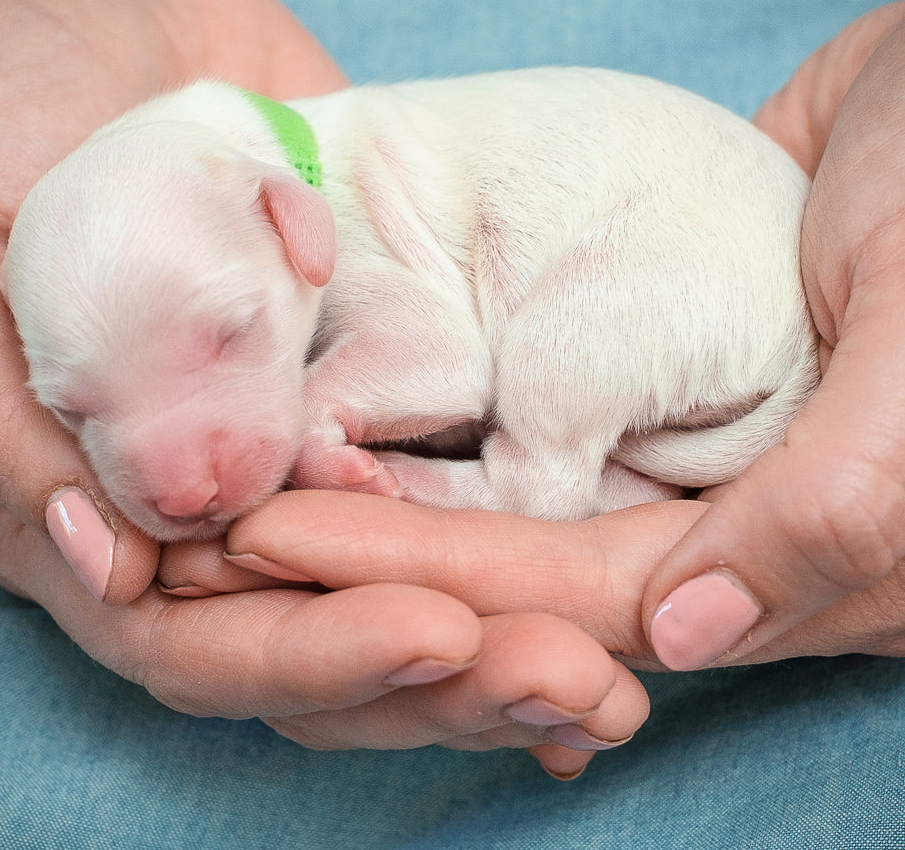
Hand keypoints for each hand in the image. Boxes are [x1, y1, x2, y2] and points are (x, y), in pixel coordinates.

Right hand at [0, 0, 623, 776]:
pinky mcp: (353, 392)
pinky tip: (596, 602)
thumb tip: (107, 552)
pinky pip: (430, 491)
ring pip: (387, 590)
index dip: (309, 653)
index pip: (196, 641)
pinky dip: (503, 552)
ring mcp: (277, 450)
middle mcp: (187, 497)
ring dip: (497, 635)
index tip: (433, 633)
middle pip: (315, 641)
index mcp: (83, 498)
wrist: (110, 16)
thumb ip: (2, 410)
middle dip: (439, 671)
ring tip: (605, 676)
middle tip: (569, 682)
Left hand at [170, 2, 904, 676]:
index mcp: (802, 550)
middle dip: (366, 576)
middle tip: (216, 554)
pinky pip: (519, 467)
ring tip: (243, 519)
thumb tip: (685, 632)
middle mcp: (727, 540)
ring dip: (375, 532)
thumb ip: (834, 504)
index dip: (417, 576)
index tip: (270, 544)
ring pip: (504, 539)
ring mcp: (679, 480)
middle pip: (517, 587)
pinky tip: (336, 463)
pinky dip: (424, 473)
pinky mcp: (639, 418)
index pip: (568, 593)